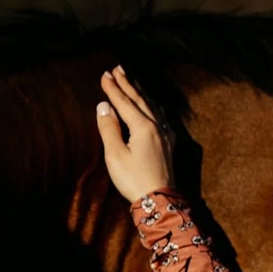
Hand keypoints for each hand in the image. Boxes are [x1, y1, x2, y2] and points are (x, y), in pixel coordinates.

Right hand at [96, 65, 175, 201]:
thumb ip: (109, 128)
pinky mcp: (169, 147)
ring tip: (132, 81)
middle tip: (118, 68)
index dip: (113, 88)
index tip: (105, 75)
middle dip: (128, 84)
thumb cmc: (134, 180)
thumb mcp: (115, 155)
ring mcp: (165, 136)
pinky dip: (154, 107)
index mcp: (143, 127)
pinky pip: (162, 119)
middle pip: (140, 100)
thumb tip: (104, 106)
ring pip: (152, 107)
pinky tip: (154, 107)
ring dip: (141, 92)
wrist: (160, 202)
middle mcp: (157, 127)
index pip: (124, 102)